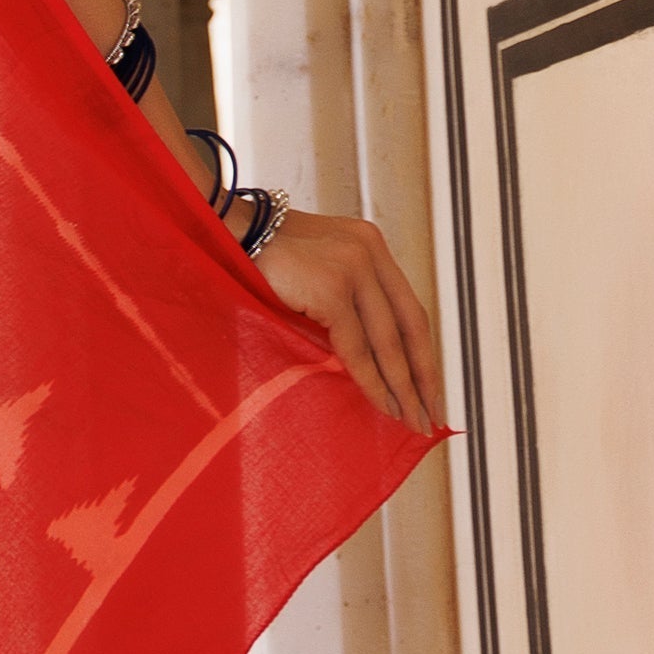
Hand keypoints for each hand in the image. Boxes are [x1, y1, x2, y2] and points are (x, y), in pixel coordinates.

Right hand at [248, 208, 442, 436]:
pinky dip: (373, 382)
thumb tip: (369, 359)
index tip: (429, 387)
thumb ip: (344, 299)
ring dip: (402, 387)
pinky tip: (383, 405)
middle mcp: (369, 251)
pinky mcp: (333, 288)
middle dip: (422, 376)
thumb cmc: (257, 260)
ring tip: (411, 419)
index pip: (408, 308)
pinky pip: (358, 348)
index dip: (422, 352)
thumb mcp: (314, 272)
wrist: (221, 234)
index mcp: (369, 243)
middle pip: (410, 325)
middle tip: (431, 414)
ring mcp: (353, 267)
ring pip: (389, 341)